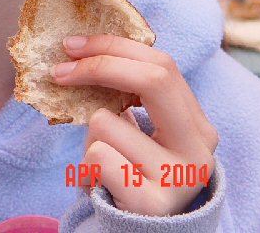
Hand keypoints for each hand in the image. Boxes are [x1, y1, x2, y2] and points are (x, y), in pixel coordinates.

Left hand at [53, 35, 218, 215]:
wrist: (140, 230)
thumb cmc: (132, 169)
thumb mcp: (140, 129)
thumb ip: (127, 95)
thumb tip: (80, 51)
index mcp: (197, 123)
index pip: (161, 64)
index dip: (113, 47)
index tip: (73, 45)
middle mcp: (198, 148)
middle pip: (152, 80)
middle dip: (98, 67)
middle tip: (60, 71)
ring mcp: (178, 177)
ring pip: (106, 122)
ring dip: (89, 137)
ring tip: (103, 158)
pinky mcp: (150, 203)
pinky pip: (97, 156)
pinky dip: (86, 163)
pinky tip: (101, 179)